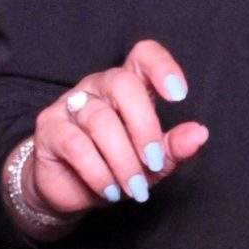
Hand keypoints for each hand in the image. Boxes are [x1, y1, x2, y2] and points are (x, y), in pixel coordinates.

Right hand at [23, 40, 207, 218]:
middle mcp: (98, 86)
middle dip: (144, 127)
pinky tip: (110, 189)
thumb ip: (173, 147)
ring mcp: (70, 103)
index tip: (179, 96)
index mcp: (128, 86)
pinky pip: (75, 143)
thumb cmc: (114, 168)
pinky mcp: (49, 127)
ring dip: (122, 160)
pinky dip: (98, 171)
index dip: (162, 67)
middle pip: (122, 84)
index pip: (143, 55)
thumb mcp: (151, 163)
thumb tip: (199, 134)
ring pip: (100, 120)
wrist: (69, 192)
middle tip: (154, 163)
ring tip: (133, 188)